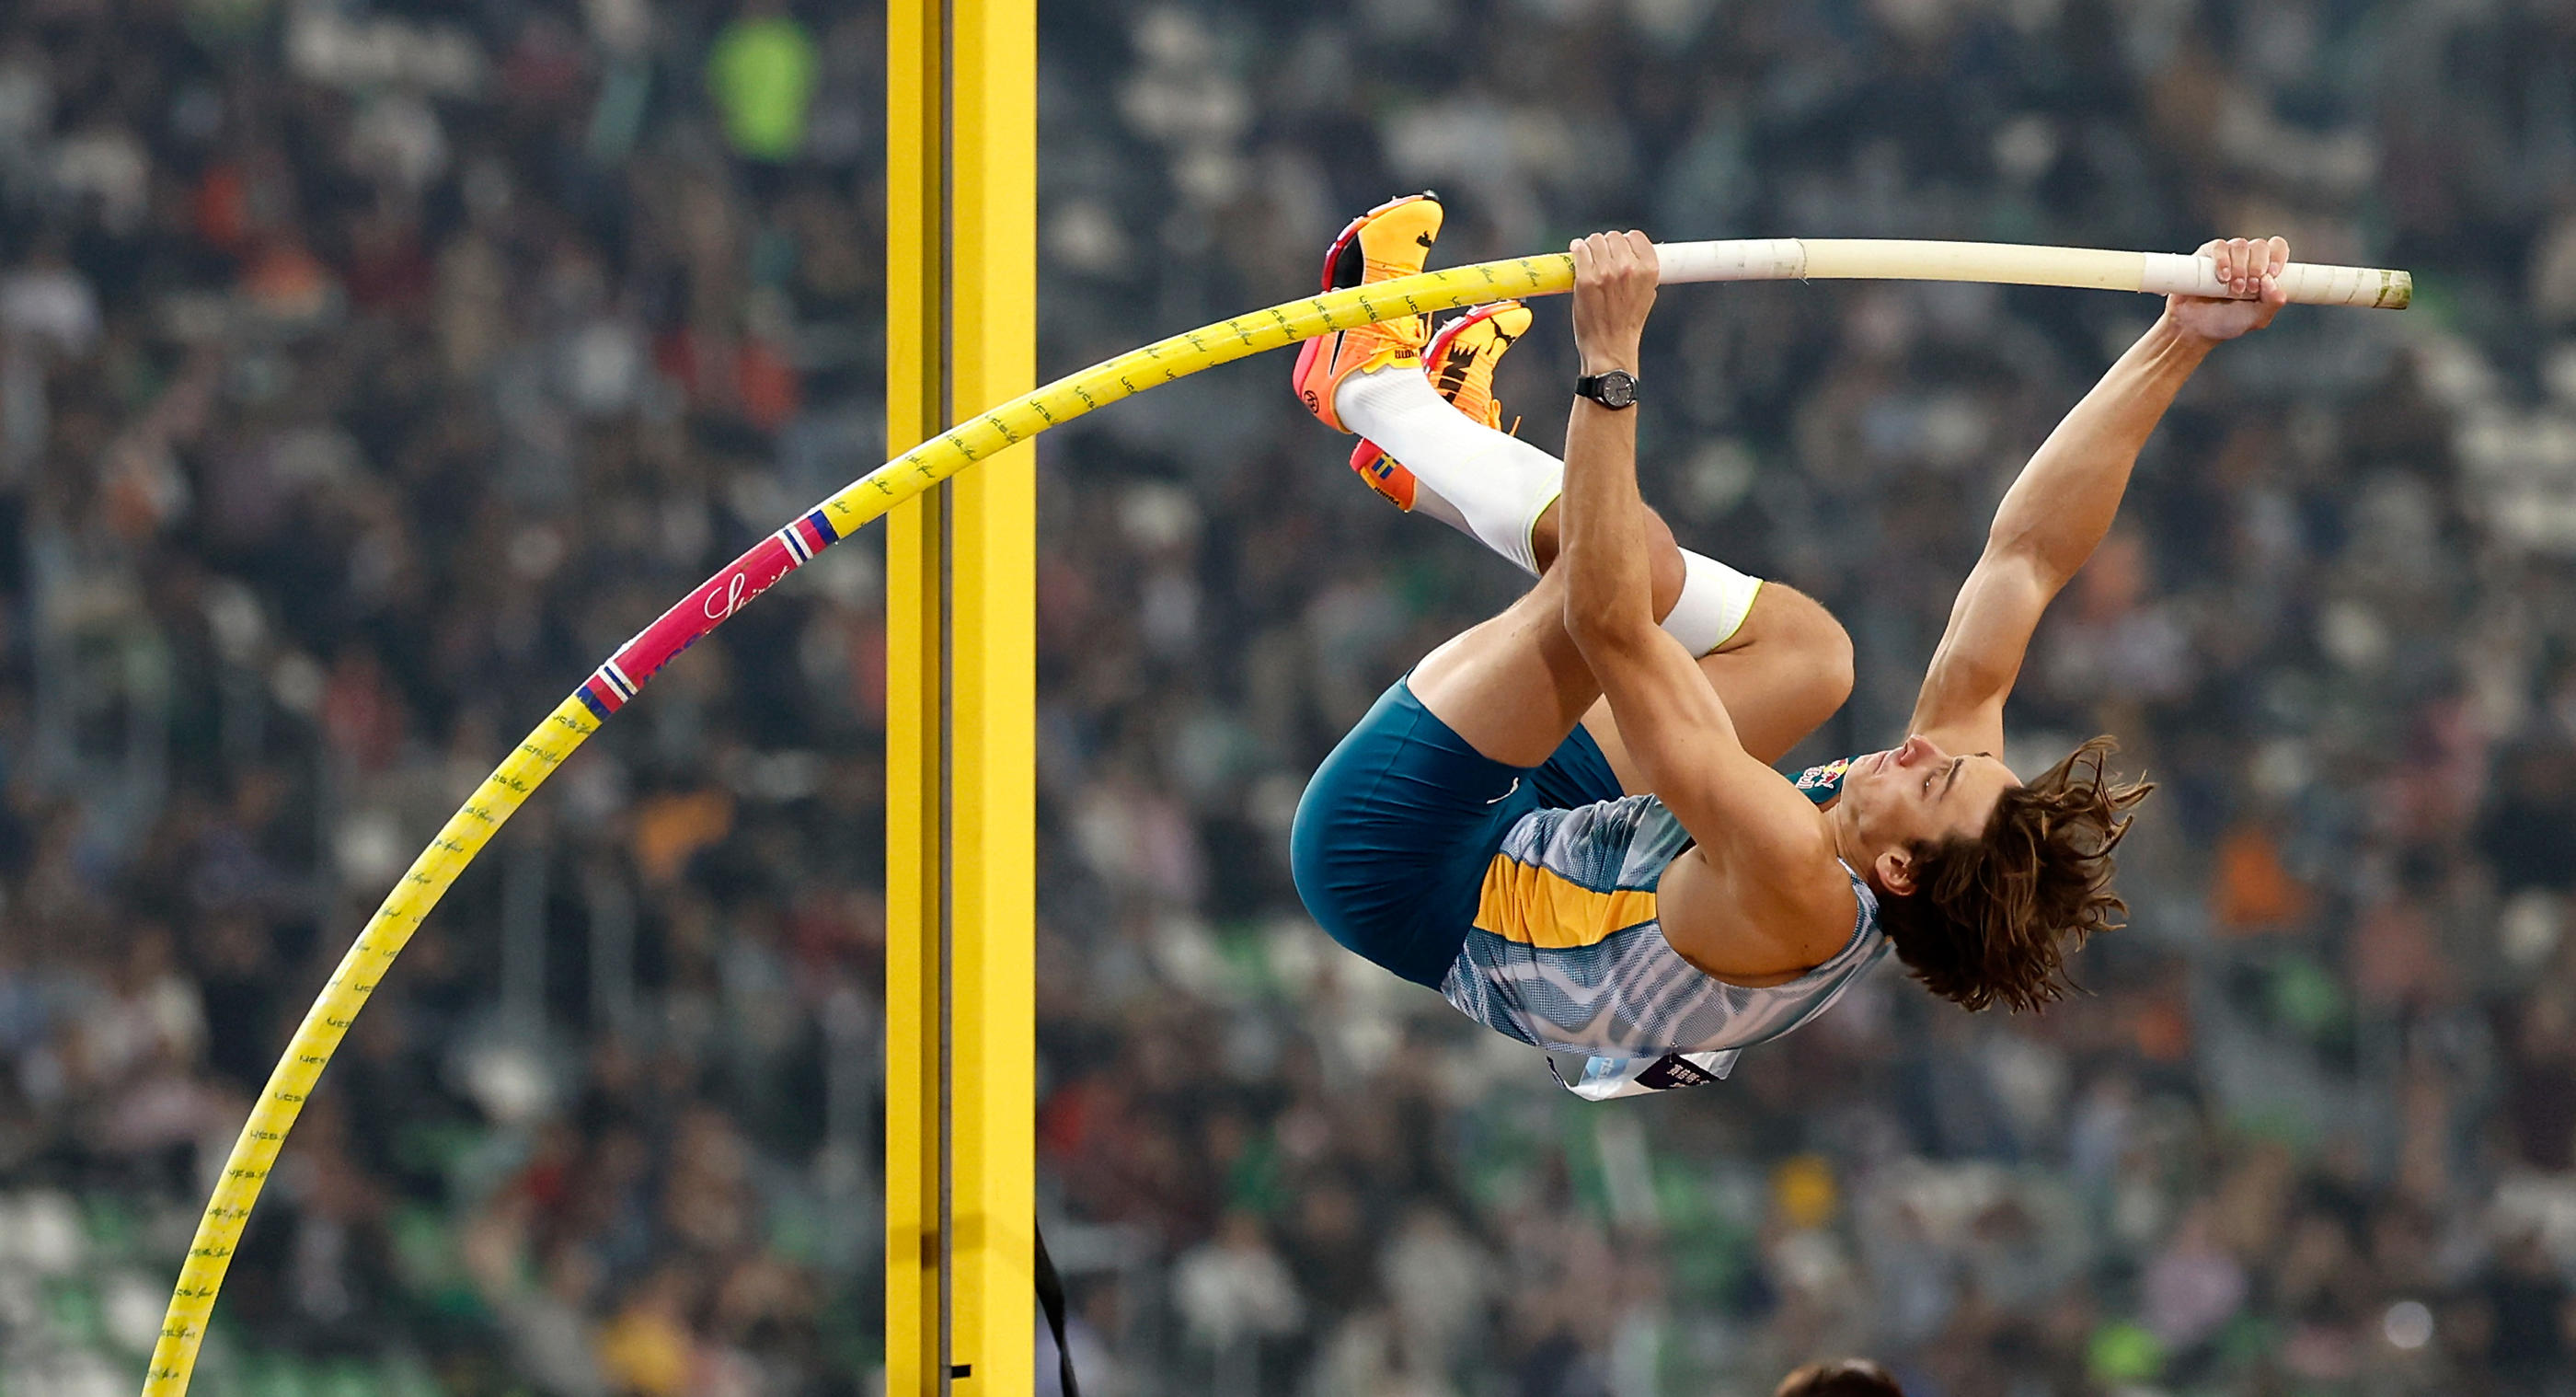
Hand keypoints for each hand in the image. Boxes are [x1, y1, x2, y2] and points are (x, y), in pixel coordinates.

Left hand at [1571, 230, 1657, 373]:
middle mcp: (1629, 268)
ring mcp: (1606, 273)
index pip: (1636, 237)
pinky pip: (1580, 251)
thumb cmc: (1627, 324)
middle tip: (1602, 256)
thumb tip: (1630, 252)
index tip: (1620, 248)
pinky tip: (1577, 252)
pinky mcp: (1586, 280)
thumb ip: (1641, 272)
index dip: (1627, 241)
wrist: (1610, 348)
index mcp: (1649, 270)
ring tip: (1589, 257)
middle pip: (1614, 237)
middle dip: (1607, 244)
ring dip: (1591, 246)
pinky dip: (1577, 249)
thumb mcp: (1646, 294)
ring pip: (1595, 240)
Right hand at [2165, 236, 2288, 342]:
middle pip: (2260, 246)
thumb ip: (2273, 303)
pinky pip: (2218, 246)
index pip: (2277, 248)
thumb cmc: (2227, 322)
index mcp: (2263, 270)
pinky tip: (2222, 277)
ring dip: (2240, 266)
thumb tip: (2272, 281)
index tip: (2272, 274)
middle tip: (2249, 288)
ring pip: (2240, 245)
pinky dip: (2223, 260)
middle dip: (2258, 267)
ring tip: (2233, 288)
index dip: (2277, 256)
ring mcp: (2226, 256)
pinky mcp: (2206, 256)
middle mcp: (2246, 259)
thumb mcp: (2257, 319)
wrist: (2194, 328)